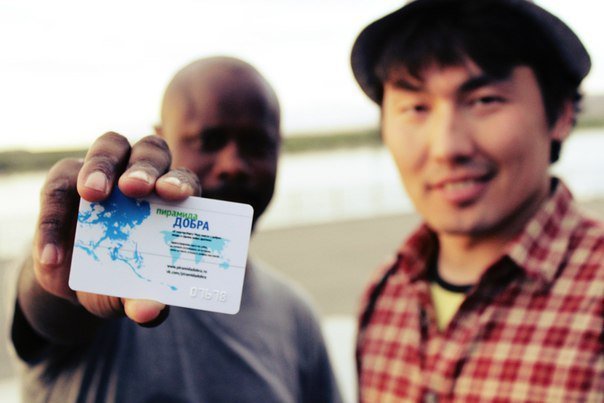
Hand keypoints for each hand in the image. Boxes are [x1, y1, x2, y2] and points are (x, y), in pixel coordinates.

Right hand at [32, 132, 199, 323]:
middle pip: (150, 150)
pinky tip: (54, 256)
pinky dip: (53, 220)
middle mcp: (141, 177)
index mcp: (169, 200)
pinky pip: (58, 188)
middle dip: (144, 167)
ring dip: (100, 166)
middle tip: (135, 188)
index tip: (175, 195)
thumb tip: (150, 311)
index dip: (180, 182)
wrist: (76, 282)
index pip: (183, 180)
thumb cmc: (120, 279)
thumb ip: (144, 304)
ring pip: (109, 147)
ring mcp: (104, 173)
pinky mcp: (64, 184)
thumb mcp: (130, 295)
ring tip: (93, 194)